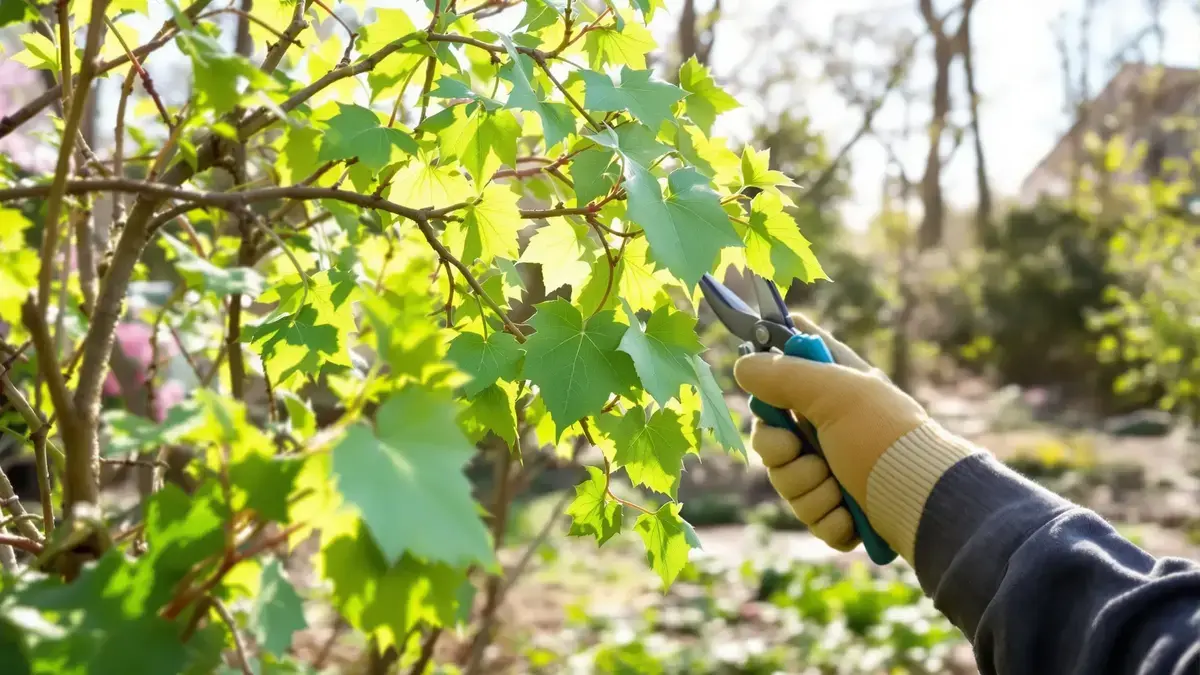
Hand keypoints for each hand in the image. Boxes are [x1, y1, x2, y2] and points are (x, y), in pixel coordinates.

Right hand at [734, 312, 975, 558]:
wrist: (923, 500)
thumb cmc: (883, 437)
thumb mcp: (833, 391)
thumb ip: (783, 373)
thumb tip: (742, 366)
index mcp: (832, 391)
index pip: (785, 373)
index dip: (768, 388)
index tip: (772, 402)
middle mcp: (830, 429)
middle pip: (770, 441)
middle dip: (783, 456)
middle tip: (802, 454)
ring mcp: (836, 472)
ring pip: (787, 485)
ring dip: (810, 490)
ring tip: (840, 488)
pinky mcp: (842, 511)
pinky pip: (811, 517)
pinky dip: (830, 519)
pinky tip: (852, 513)